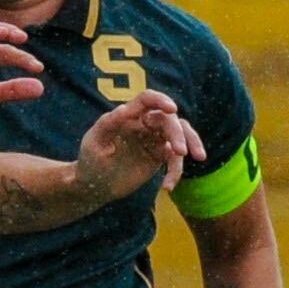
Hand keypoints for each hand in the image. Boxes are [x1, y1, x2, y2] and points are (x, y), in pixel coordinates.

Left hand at [74, 91, 204, 203]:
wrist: (95, 185)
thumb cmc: (90, 160)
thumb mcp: (93, 142)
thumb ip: (107, 125)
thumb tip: (123, 109)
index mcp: (128, 116)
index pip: (147, 100)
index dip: (160, 100)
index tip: (172, 108)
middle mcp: (144, 124)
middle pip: (168, 120)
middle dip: (178, 133)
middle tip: (181, 152)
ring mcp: (154, 139)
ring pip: (180, 134)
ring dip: (191, 142)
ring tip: (198, 157)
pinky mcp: (159, 156)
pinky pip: (175, 158)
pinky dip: (176, 171)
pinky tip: (167, 187)